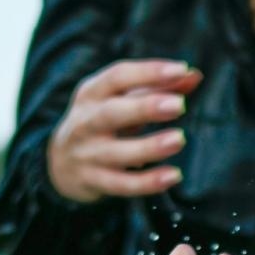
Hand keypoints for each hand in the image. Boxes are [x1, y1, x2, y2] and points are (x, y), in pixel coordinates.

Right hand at [48, 59, 202, 203]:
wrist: (60, 163)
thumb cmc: (101, 122)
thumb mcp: (120, 100)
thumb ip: (156, 88)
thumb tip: (193, 76)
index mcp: (92, 93)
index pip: (118, 76)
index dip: (148, 72)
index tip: (180, 70)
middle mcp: (85, 121)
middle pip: (113, 113)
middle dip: (145, 108)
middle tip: (179, 105)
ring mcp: (87, 154)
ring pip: (117, 152)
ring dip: (149, 147)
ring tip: (179, 140)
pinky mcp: (93, 181)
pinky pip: (122, 184)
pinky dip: (147, 183)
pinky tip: (173, 176)